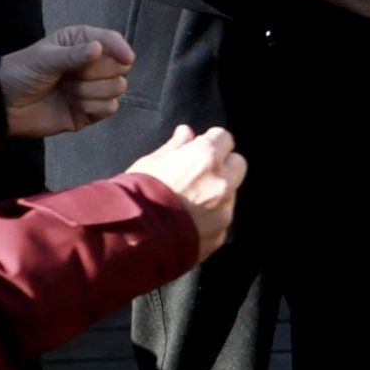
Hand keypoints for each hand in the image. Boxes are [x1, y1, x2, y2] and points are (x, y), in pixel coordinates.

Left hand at [0, 25, 135, 137]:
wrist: (5, 105)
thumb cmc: (22, 72)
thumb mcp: (44, 59)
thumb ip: (72, 55)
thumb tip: (99, 49)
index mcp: (82, 42)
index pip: (112, 41)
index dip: (121, 48)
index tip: (127, 58)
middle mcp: (93, 63)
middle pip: (120, 67)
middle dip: (96, 74)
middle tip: (71, 76)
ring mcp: (94, 88)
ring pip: (117, 88)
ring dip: (90, 92)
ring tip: (67, 91)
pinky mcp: (93, 111)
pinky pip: (110, 108)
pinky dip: (92, 107)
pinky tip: (73, 105)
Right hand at [126, 123, 246, 263]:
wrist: (131, 237)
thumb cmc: (136, 194)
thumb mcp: (150, 163)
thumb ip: (175, 147)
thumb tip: (186, 132)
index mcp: (205, 157)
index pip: (224, 138)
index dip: (211, 142)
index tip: (200, 148)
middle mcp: (221, 182)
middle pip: (238, 163)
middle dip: (223, 165)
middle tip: (201, 173)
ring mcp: (224, 209)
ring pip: (232, 193)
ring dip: (218, 193)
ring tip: (190, 202)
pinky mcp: (221, 233)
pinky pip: (222, 218)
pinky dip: (212, 217)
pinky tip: (190, 221)